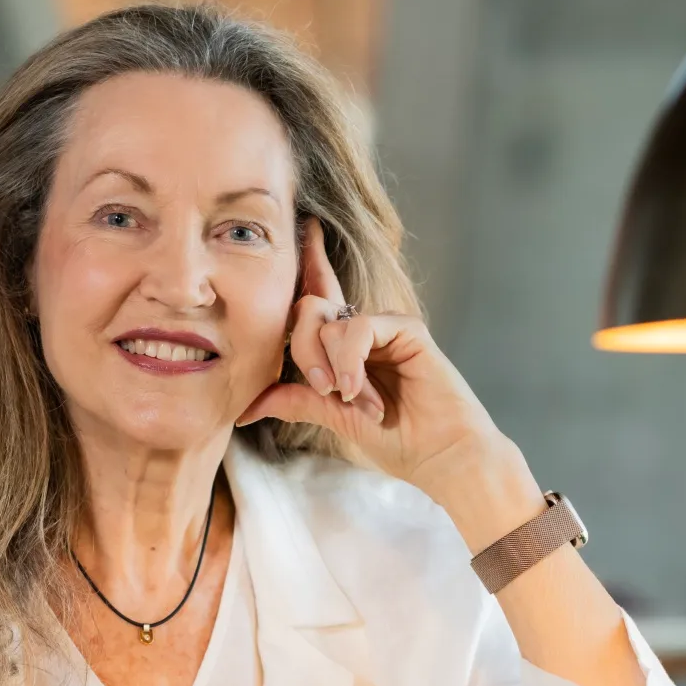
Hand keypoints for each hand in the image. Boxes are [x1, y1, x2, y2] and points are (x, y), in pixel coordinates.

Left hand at [238, 217, 526, 514]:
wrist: (441, 457)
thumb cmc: (398, 440)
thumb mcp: (335, 418)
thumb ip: (296, 400)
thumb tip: (244, 406)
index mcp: (349, 346)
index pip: (321, 297)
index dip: (310, 262)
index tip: (305, 228)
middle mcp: (365, 330)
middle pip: (308, 309)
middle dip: (303, 349)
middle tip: (325, 388)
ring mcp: (386, 327)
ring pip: (328, 320)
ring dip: (331, 365)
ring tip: (351, 397)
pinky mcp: (406, 329)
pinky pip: (358, 327)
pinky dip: (350, 360)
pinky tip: (358, 389)